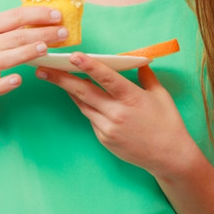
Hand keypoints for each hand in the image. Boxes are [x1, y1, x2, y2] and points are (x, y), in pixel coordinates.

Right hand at [0, 6, 68, 102]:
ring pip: (7, 59)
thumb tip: (44, 16)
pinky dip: (7, 83)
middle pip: (16, 37)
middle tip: (63, 33)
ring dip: (27, 52)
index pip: (14, 16)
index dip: (37, 14)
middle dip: (42, 33)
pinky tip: (19, 80)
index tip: (57, 15)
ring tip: (46, 48)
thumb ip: (10, 27)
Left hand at [36, 53, 197, 175]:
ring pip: (83, 104)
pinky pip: (90, 117)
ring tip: (51, 76)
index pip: (107, 78)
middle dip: (60, 79)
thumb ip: (146, 77)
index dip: (89, 66)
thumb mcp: (161, 96)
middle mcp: (117, 113)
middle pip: (84, 92)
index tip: (73, 55)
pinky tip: (75, 94)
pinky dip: (84, 105)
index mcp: (133, 98)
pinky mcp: (103, 138)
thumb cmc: (168, 123)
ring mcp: (108, 128)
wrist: (170, 157)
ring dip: (68, 90)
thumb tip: (139, 62)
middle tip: (42, 68)